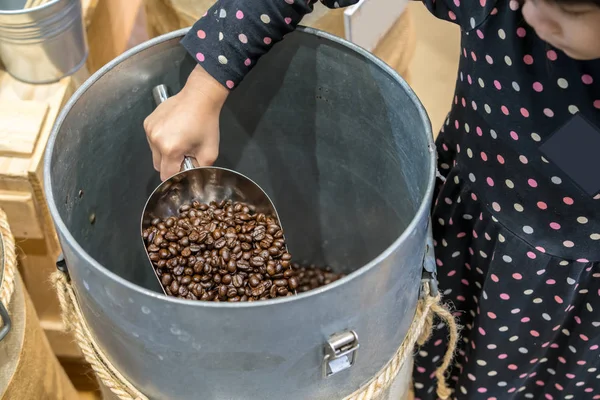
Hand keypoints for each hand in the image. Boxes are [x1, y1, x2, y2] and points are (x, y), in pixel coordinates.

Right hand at [144, 65, 228, 179]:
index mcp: (170, 149)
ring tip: (179, 140)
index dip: (176, 175)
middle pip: (158, 166)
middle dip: (170, 164)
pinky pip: (152, 140)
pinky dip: (160, 140)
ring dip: (164, 152)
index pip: (166, 175)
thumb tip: (190, 174)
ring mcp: (150, 130)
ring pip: (154, 153)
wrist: (199, 98)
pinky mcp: (147, 122)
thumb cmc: (206, 123)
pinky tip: (173, 131)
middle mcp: (156, 140)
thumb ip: (199, 168)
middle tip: (184, 154)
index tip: (184, 169)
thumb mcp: (210, 151)